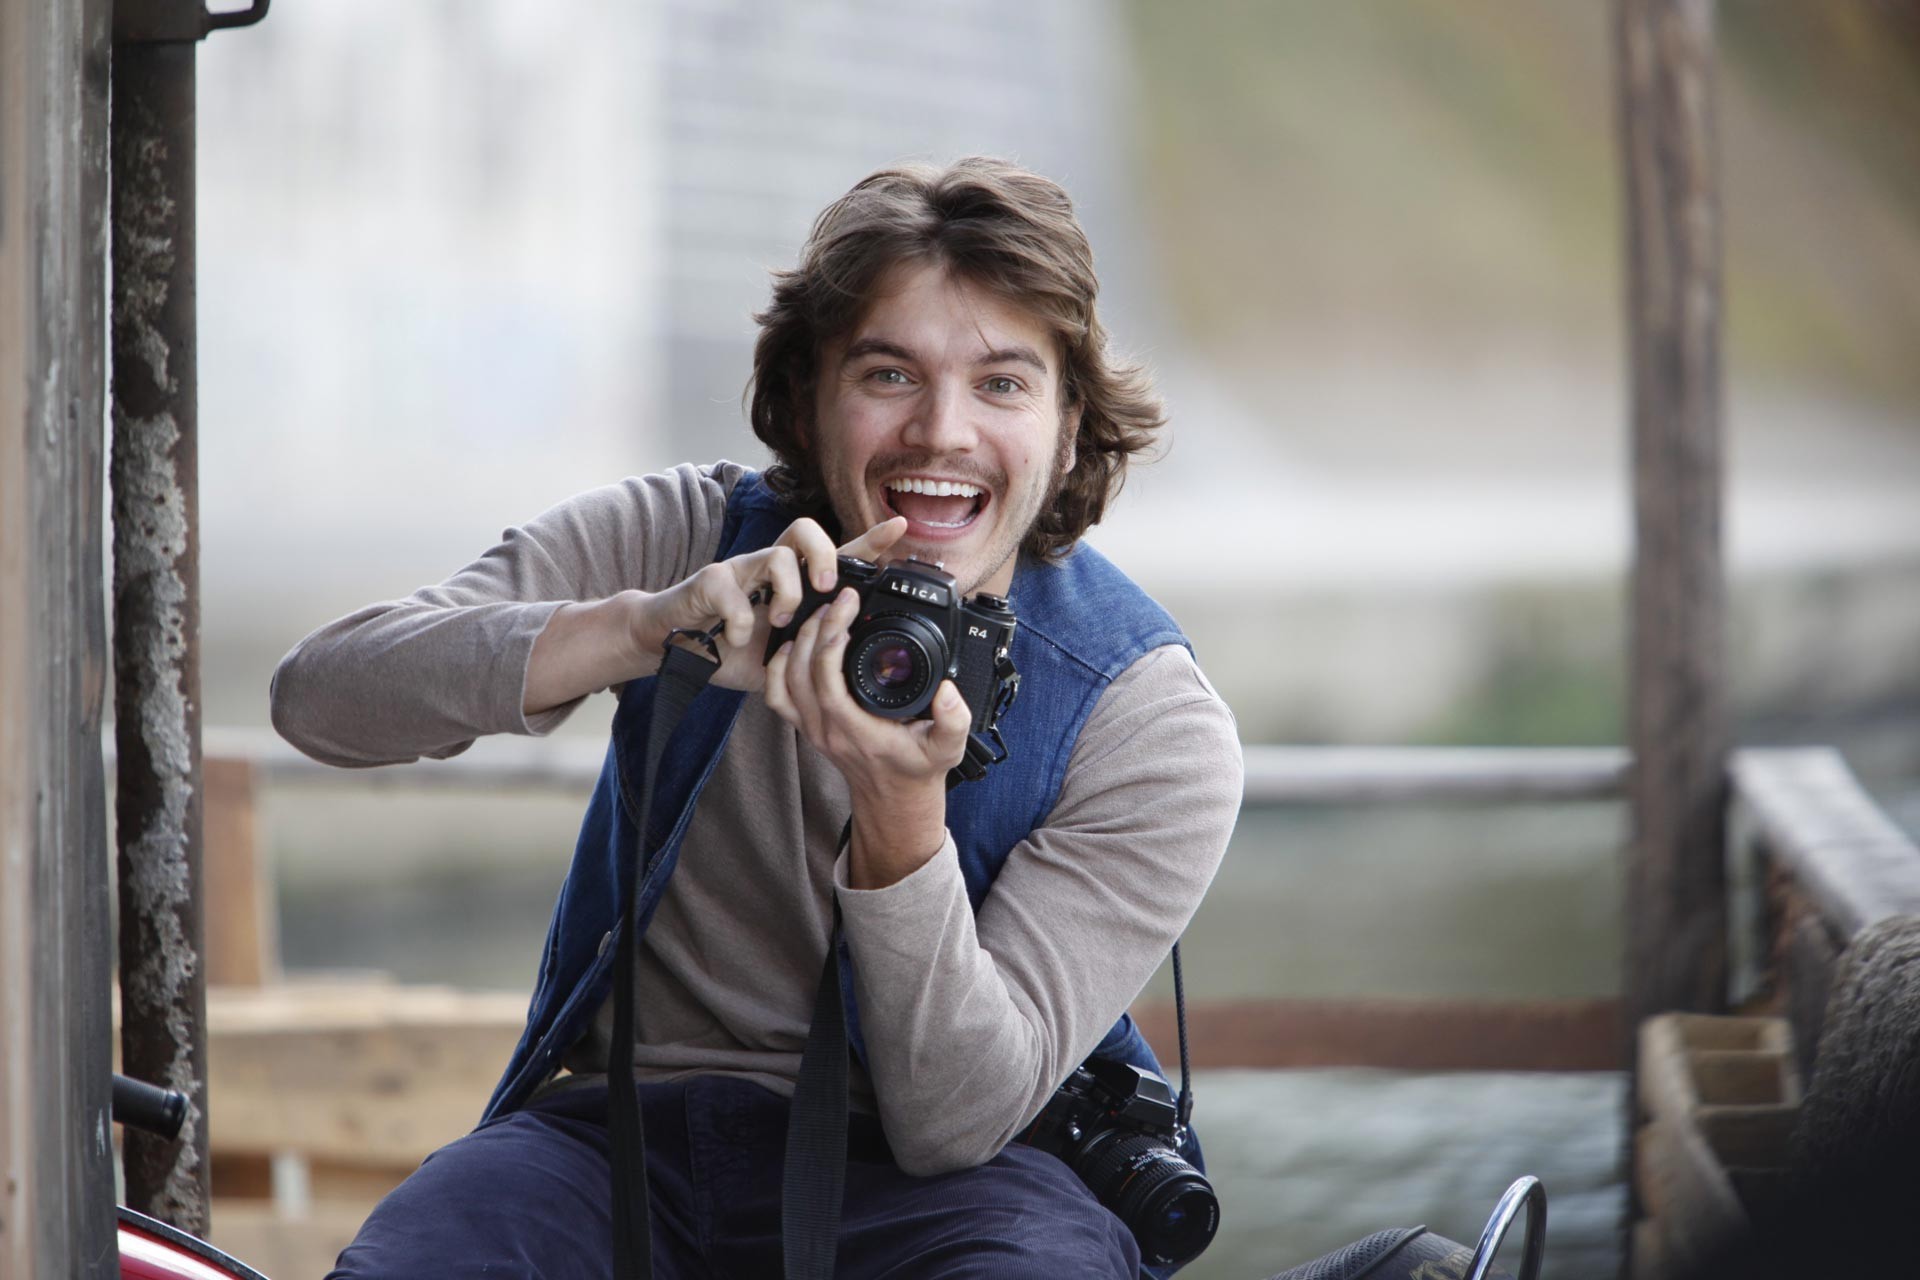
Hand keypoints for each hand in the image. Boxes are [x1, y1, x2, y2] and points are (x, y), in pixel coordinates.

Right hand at [633, 515, 908, 692]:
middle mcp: (769, 569)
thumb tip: (853, 667)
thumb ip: (811, 655)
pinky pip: (731, 589)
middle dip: (823, 556)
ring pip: (777, 554)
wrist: (673, 650)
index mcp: (793, 584)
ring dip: (786, 592)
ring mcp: (740, 571)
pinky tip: (737, 640)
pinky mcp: (710, 582)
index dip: (869, 540)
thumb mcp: (782, 658)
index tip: (900, 528)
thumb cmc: (729, 648)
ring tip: (778, 623)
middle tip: (826, 589)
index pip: (836, 555)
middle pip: (804, 531)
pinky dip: (738, 619)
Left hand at [763, 584, 972, 886]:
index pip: (827, 681)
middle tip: (839, 600)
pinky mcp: (806, 726)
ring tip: (822, 614)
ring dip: (798, 641)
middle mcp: (827, 730)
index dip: (831, 640)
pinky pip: (777, 695)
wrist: (894, 799)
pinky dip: (778, 667)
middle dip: (817, 627)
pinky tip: (795, 644)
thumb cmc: (917, 770)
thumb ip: (954, 720)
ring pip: (784, 679)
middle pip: (801, 671)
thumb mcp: (949, 747)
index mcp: (857, 731)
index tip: (848, 608)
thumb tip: (947, 690)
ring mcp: (812, 729)